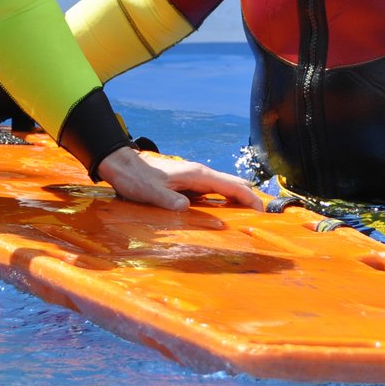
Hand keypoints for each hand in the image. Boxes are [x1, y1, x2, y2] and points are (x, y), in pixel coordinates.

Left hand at [97, 148, 265, 212]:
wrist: (122, 165)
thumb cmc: (136, 178)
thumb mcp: (151, 192)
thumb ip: (169, 201)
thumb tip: (186, 210)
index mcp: (197, 175)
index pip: (231, 185)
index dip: (249, 198)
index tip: (262, 211)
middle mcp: (200, 175)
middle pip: (233, 185)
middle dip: (248, 199)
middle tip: (260, 220)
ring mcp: (195, 179)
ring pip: (224, 188)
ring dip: (237, 202)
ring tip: (248, 220)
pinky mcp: (189, 185)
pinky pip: (213, 193)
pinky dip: (225, 202)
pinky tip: (225, 215)